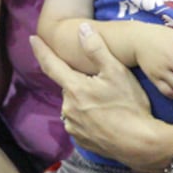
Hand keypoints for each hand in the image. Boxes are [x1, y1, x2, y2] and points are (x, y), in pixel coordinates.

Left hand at [31, 25, 169, 172]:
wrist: (140, 143)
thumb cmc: (130, 105)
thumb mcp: (117, 72)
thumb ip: (97, 49)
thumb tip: (82, 29)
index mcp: (74, 88)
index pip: (51, 64)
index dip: (41, 50)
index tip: (33, 39)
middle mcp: (67, 107)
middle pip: (68, 86)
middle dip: (79, 82)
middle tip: (102, 84)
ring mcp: (72, 125)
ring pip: (73, 105)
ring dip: (83, 100)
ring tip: (107, 104)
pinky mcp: (80, 139)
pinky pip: (78, 122)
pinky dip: (87, 117)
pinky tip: (104, 118)